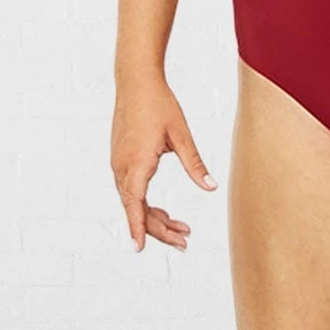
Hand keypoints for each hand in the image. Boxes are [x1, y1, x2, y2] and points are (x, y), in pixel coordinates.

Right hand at [110, 73, 218, 251]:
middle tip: (184, 240)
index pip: (135, 204)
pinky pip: (130, 188)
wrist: (136, 81)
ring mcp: (118, 163)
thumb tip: (211, 187)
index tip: (140, 249)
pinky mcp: (120, 158)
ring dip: (154, 217)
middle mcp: (122, 166)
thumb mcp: (181, 135)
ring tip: (180, 227)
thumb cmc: (159, 104)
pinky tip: (160, 209)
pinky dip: (145, 203)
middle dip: (159, 228)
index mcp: (137, 162)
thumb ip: (195, 164)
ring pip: (133, 200)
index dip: (138, 228)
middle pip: (136, 208)